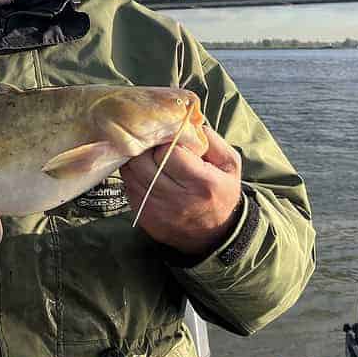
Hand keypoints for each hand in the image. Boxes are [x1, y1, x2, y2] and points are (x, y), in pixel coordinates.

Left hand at [119, 125, 242, 256]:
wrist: (214, 234)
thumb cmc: (221, 192)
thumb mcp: (229, 164)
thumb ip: (211, 141)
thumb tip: (188, 122)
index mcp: (202, 184)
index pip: (169, 152)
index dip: (166, 141)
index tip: (169, 139)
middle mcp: (177, 199)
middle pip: (143, 162)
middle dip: (146, 147)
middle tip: (153, 142)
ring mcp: (157, 210)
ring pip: (131, 173)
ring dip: (135, 159)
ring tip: (146, 154)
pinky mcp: (144, 216)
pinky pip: (128, 186)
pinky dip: (133, 175)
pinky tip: (144, 171)